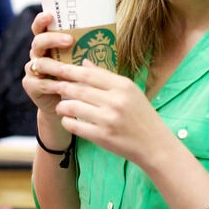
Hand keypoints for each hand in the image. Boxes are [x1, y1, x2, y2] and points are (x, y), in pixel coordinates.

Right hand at [21, 12, 75, 115]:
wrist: (67, 103)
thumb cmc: (77, 77)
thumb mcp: (80, 60)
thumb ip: (85, 49)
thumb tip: (107, 33)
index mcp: (47, 44)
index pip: (40, 28)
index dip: (41, 20)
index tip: (50, 15)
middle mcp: (37, 54)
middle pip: (38, 42)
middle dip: (52, 39)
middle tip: (69, 40)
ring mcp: (32, 70)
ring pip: (40, 63)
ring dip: (55, 65)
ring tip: (67, 68)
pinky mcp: (31, 86)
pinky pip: (41, 83)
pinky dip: (53, 85)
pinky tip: (63, 86)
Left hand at [44, 59, 161, 165]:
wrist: (154, 145)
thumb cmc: (142, 115)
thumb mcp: (130, 91)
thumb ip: (106, 76)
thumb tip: (84, 63)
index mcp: (123, 86)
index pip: (89, 74)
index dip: (70, 70)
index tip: (57, 68)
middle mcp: (115, 100)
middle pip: (79, 89)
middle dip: (62, 86)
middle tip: (53, 86)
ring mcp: (108, 119)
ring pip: (73, 106)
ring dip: (62, 105)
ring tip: (61, 106)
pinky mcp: (102, 136)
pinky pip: (75, 125)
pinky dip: (67, 122)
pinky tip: (67, 120)